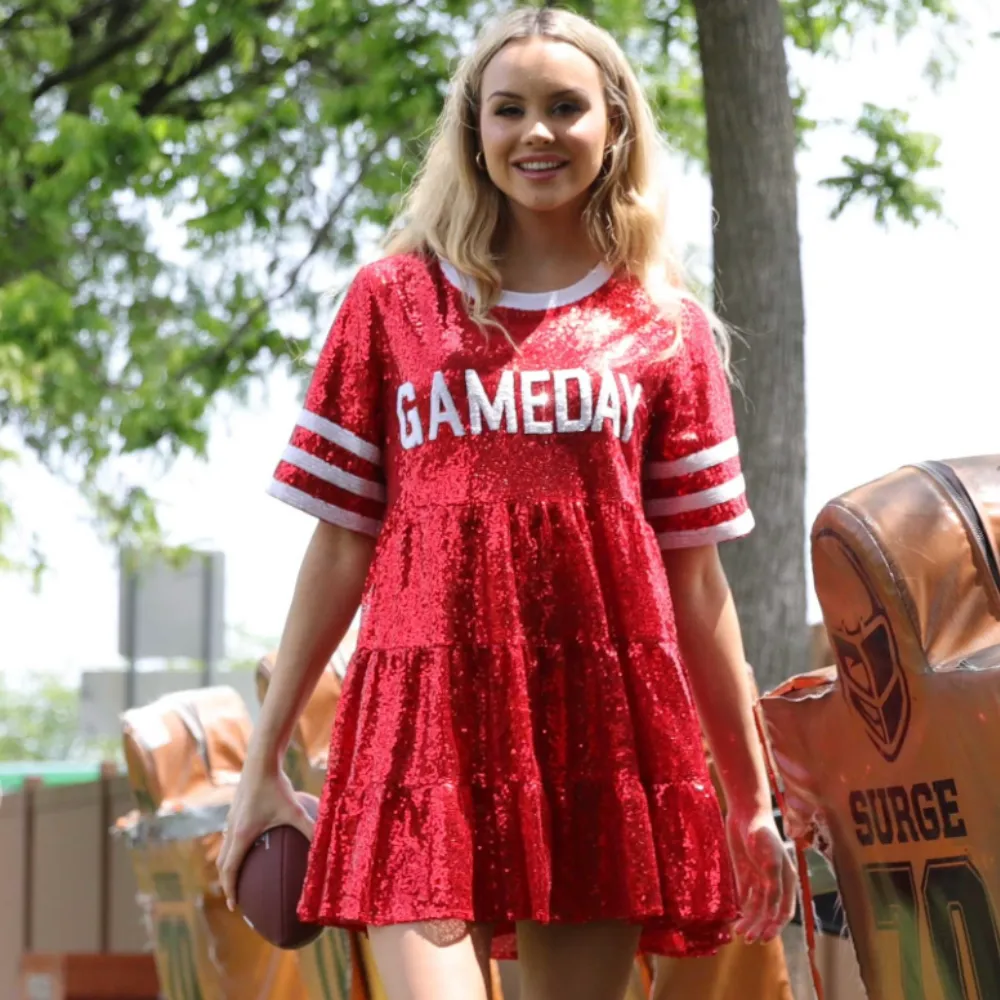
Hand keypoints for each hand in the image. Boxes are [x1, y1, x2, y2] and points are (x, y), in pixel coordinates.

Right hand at [216, 759, 315, 910]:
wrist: (261, 761)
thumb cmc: (276, 786)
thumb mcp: (294, 811)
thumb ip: (308, 830)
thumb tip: (323, 849)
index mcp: (241, 835)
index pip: (230, 870)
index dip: (230, 890)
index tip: (234, 906)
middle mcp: (232, 829)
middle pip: (223, 863)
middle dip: (227, 882)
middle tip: (236, 897)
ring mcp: (231, 818)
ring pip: (225, 848)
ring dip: (229, 864)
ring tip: (240, 874)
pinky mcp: (235, 808)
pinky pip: (231, 834)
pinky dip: (234, 846)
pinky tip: (251, 843)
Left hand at [726, 808, 797, 943]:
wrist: (745, 812)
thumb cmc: (763, 833)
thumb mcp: (771, 858)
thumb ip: (773, 883)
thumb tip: (773, 907)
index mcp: (787, 881)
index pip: (783, 911)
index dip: (774, 927)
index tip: (763, 939)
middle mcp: (774, 882)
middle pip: (768, 912)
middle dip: (759, 927)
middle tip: (747, 939)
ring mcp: (758, 878)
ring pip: (755, 906)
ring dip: (749, 920)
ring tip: (738, 932)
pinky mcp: (744, 872)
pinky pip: (743, 895)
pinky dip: (740, 908)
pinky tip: (734, 918)